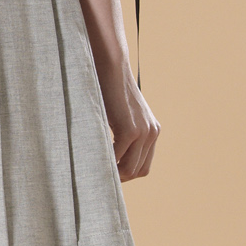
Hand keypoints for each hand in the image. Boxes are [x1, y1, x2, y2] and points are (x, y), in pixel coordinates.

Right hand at [105, 65, 159, 180]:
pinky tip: (93, 158)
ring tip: (96, 169)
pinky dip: (105, 162)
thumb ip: (122, 133)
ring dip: (113, 173)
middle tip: (100, 175)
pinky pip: (117, 157)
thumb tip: (109, 155)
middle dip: (120, 177)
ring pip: (130, 168)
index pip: (143, 165)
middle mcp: (152, 133)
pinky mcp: (130, 130)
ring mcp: (143, 132)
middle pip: (139, 171)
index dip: (126, 173)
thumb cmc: (109, 88)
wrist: (111, 67)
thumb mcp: (121, 115)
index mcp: (152, 131)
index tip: (108, 173)